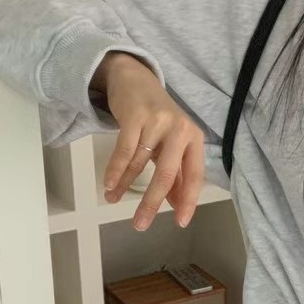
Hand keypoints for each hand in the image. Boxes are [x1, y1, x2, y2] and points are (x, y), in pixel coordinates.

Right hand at [95, 54, 204, 230]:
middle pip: (167, 173)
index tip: (180, 222)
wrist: (135, 78)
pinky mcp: (136, 115)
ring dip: (125, 186)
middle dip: (153, 202)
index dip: (188, 200)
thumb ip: (176, 172)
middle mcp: (180, 129)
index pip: (195, 175)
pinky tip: (109, 185)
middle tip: (140, 224)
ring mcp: (158, 121)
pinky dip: (116, 170)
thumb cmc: (157, 117)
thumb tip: (177, 204)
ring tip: (113, 200)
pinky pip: (124, 150)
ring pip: (141, 163)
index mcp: (194, 139)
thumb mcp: (171, 143)